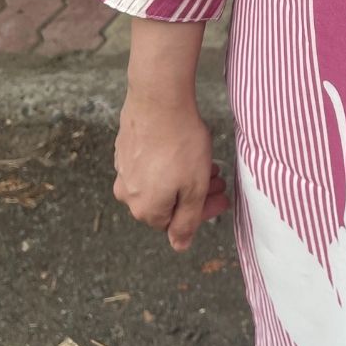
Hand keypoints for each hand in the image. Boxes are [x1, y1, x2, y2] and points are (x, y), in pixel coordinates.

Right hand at [113, 91, 229, 251]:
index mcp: (146, 209)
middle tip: (218, 180)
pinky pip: (149, 164)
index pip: (176, 224)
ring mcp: (123, 169)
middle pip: (167, 203)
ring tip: (206, 162)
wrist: (158, 100)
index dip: (203, 212)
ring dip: (184, 178)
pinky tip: (183, 150)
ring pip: (159, 182)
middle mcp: (128, 194)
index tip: (222, 198)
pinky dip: (168, 163)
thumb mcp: (194, 188)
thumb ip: (187, 221)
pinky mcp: (124, 148)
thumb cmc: (180, 144)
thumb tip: (179, 246)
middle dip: (197, 194)